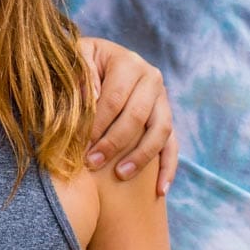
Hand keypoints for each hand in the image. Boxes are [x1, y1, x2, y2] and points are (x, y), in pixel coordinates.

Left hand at [79, 37, 177, 194]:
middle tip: (92, 162)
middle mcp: (151, 78)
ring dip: (141, 156)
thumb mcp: (77, 60)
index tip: (80, 143)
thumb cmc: (81, 64)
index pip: (114, 98)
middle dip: (114, 142)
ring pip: (160, 131)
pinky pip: (172, 145)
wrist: (98, 62)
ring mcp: (162, 100)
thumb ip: (81, 74)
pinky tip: (160, 189)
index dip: (97, 123)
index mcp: (129, 63)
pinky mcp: (166, 118)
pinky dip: (168, 168)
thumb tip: (92, 97)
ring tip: (120, 175)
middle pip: (137, 116)